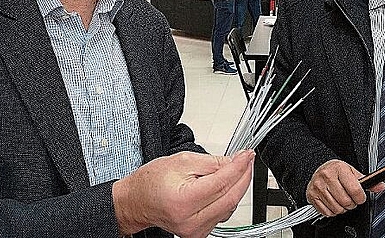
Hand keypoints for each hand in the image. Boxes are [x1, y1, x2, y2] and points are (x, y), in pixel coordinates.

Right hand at [113, 150, 254, 237]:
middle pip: (230, 197)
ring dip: (237, 186)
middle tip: (247, 160)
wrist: (137, 201)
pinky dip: (228, 197)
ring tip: (235, 169)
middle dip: (243, 176)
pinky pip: (222, 213)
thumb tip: (234, 161)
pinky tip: (225, 184)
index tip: (247, 155)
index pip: (222, 183)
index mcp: (183, 201)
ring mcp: (195, 230)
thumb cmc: (152, 181)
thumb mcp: (181, 161)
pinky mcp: (199, 233)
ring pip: (229, 206)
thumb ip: (211, 162)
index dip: (239, 167)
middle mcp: (190, 221)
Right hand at [306, 160, 384, 216]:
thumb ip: (366, 181)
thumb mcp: (352, 172)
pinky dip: (332, 211)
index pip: (355, 190)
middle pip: (346, 202)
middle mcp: (327, 176)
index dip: (360, 197)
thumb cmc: (336, 171)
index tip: (360, 197)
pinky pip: (327, 212)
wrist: (319, 169)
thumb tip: (380, 186)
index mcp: (339, 168)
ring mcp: (318, 186)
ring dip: (342, 208)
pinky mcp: (312, 195)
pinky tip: (332, 202)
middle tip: (349, 198)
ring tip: (340, 199)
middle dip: (351, 204)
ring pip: (337, 209)